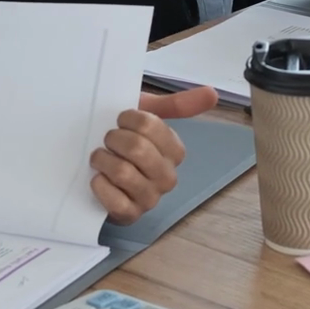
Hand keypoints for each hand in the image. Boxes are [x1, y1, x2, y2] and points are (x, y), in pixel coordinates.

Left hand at [90, 86, 218, 224]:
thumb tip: (213, 92)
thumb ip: (178, 104)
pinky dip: (100, 186)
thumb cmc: (126, 137)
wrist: (96, 164)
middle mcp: (167, 177)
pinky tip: (97, 178)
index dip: (128, 119)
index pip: (149, 125)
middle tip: (107, 139)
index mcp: (175, 151)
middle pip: (137, 148)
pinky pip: (115, 200)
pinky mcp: (130, 216)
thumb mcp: (147, 115)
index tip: (120, 120)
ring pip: (123, 173)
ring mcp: (150, 199)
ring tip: (99, 157)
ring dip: (103, 161)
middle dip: (114, 139)